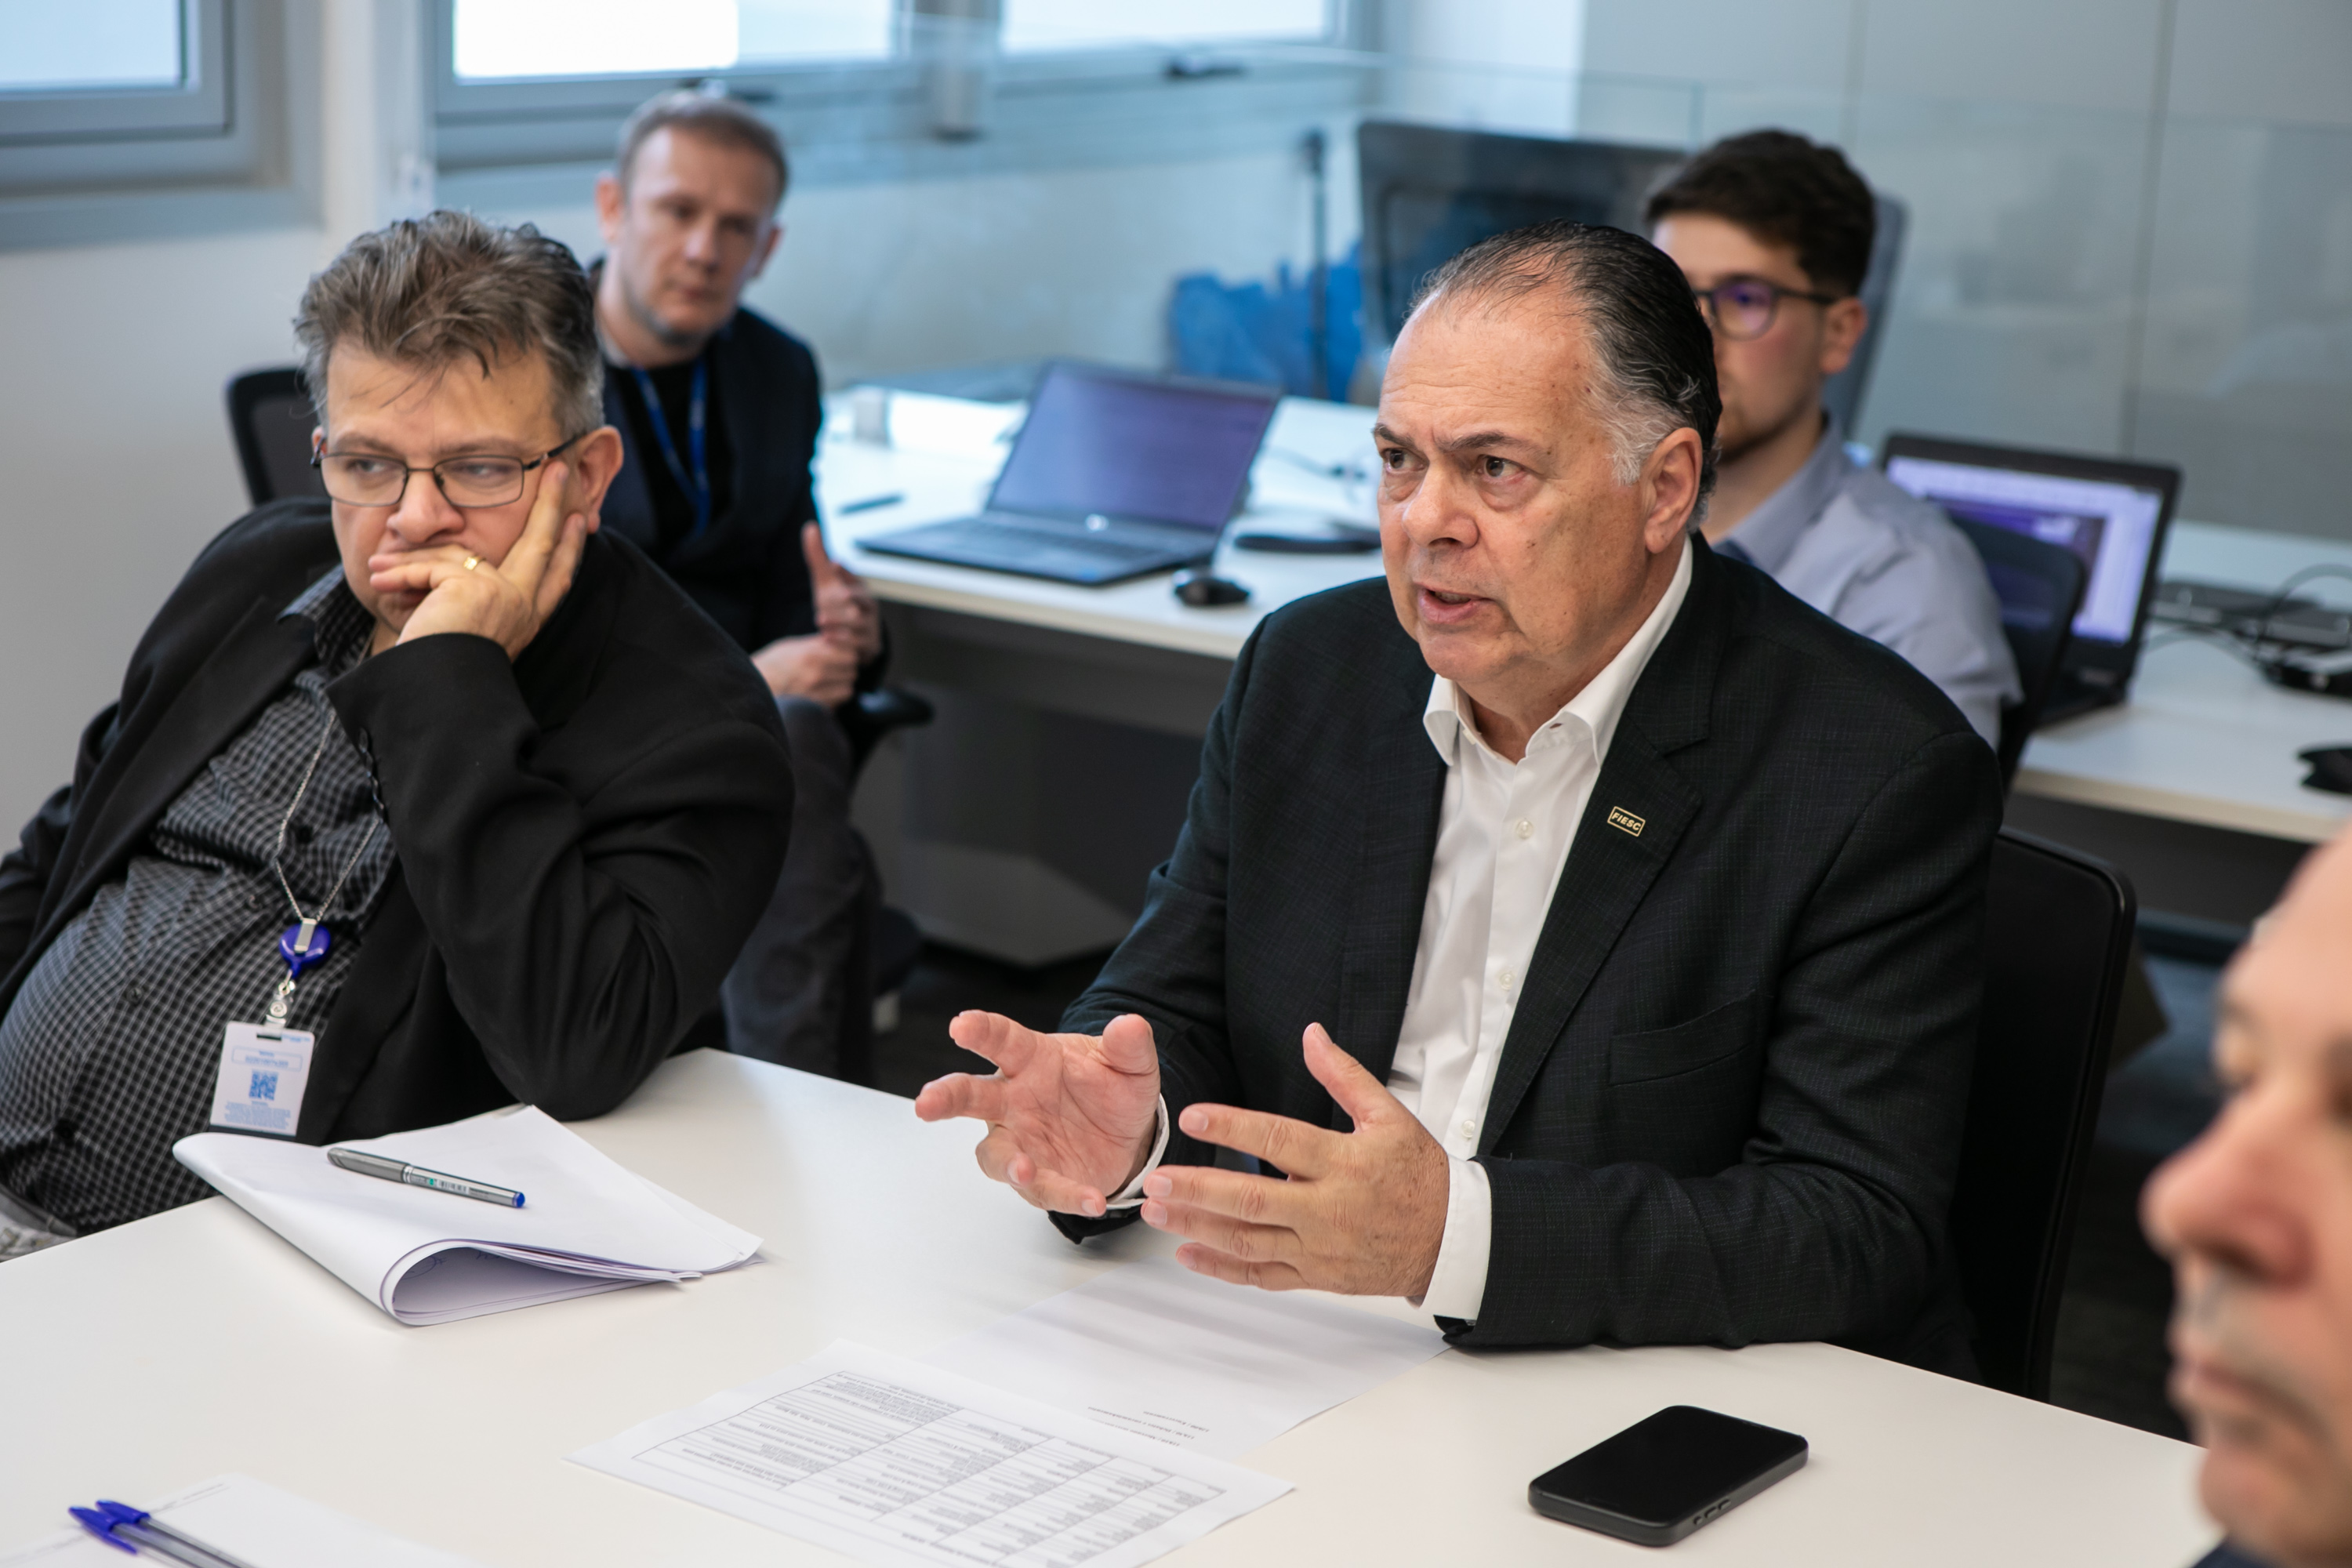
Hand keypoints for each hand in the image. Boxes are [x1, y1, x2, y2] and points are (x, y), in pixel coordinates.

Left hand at [368, 462, 587, 659]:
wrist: (437, 692)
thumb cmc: (442, 665)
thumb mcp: (468, 623)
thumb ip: (475, 591)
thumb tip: (465, 557)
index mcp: (526, 616)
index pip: (557, 576)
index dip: (569, 546)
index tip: (579, 520)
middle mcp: (523, 605)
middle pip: (544, 544)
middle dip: (553, 503)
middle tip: (560, 469)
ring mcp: (503, 594)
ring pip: (458, 554)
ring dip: (411, 558)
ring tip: (377, 564)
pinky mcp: (473, 587)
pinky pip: (429, 566)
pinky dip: (396, 575)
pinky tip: (376, 583)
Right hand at [752, 631, 859, 703]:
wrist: (751, 689)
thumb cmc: (772, 664)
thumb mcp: (792, 646)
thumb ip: (819, 643)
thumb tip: (843, 637)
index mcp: (811, 655)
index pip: (851, 655)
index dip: (848, 653)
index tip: (841, 654)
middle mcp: (815, 675)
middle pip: (851, 672)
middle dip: (846, 669)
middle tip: (836, 668)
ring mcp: (815, 695)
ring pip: (848, 690)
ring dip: (842, 685)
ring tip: (829, 681)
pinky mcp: (813, 710)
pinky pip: (837, 704)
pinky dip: (833, 698)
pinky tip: (821, 693)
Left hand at [805, 522, 881, 661]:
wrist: (850, 639)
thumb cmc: (839, 605)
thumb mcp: (826, 582)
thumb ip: (818, 557)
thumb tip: (810, 527)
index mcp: (861, 589)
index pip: (856, 578)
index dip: (846, 572)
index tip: (833, 564)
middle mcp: (869, 608)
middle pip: (864, 601)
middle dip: (849, 598)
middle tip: (836, 594)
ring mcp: (870, 628)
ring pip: (859, 625)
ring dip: (841, 622)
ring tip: (820, 619)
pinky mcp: (868, 647)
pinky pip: (858, 645)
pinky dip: (842, 642)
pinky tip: (825, 638)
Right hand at [914, 1011, 1161, 1216]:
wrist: (1125, 1134)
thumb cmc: (1110, 1088)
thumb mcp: (1131, 1063)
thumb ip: (1130, 1045)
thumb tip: (1130, 1025)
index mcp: (1031, 1059)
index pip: (1001, 1040)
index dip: (980, 1031)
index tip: (960, 1026)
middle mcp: (1013, 1100)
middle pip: (970, 1095)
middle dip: (946, 1097)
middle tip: (927, 1103)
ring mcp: (1020, 1140)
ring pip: (995, 1153)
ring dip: (1006, 1163)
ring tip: (1023, 1170)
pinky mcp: (1036, 1177)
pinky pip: (1041, 1188)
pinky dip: (1063, 1194)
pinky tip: (1089, 1198)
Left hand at [1139, 1023, 1448, 1297]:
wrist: (1451, 1240)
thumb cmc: (1420, 1176)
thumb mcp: (1389, 1116)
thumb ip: (1344, 1076)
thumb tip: (1312, 1036)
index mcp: (1344, 1163)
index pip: (1279, 1141)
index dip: (1232, 1128)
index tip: (1192, 1117)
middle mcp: (1328, 1210)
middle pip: (1253, 1201)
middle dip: (1198, 1191)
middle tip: (1155, 1180)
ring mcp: (1319, 1249)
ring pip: (1249, 1242)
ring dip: (1198, 1228)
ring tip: (1157, 1213)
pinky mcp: (1316, 1277)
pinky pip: (1262, 1276)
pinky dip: (1222, 1268)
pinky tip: (1188, 1254)